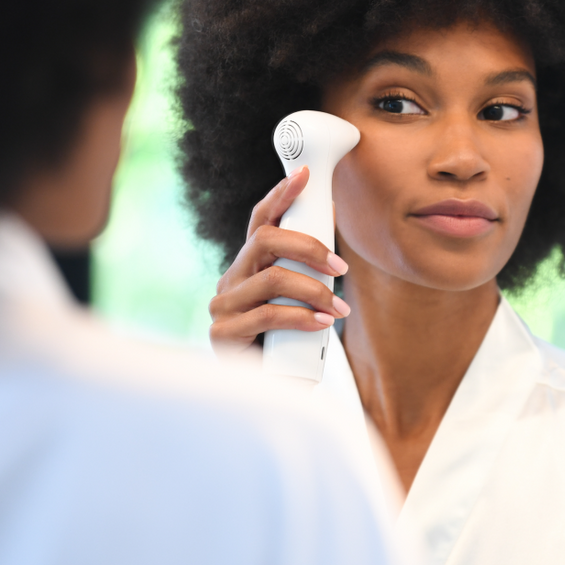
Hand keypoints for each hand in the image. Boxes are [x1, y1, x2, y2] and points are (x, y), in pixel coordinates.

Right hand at [208, 167, 349, 355]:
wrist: (268, 389)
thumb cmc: (287, 341)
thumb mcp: (301, 299)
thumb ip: (308, 269)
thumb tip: (329, 222)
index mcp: (249, 267)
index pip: (261, 221)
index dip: (281, 195)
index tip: (305, 176)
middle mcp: (231, 280)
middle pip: (265, 241)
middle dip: (308, 247)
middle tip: (341, 267)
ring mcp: (223, 305)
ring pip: (272, 280)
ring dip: (314, 291)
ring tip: (339, 309)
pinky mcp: (222, 333)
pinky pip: (267, 316)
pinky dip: (301, 317)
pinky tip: (322, 324)